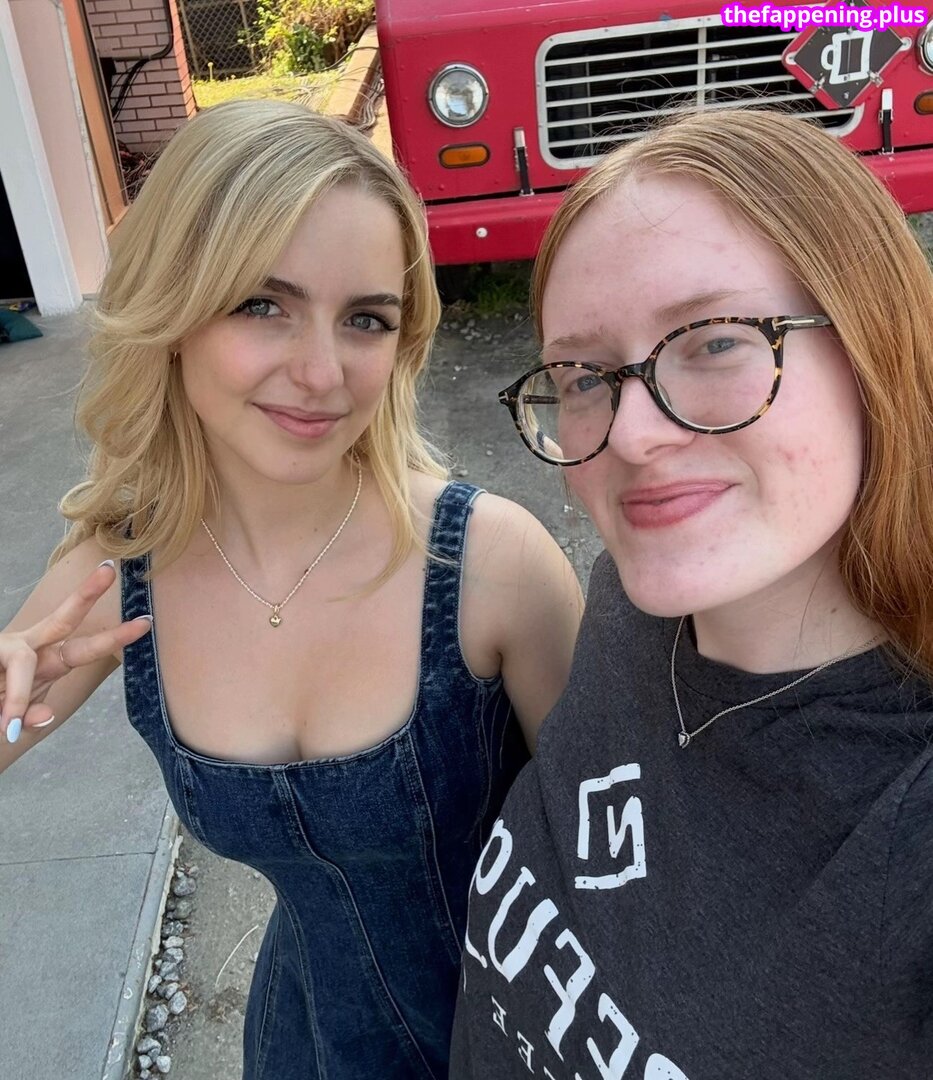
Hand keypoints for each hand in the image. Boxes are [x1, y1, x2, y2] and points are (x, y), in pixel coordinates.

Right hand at [0, 560, 151, 742]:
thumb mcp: (16, 720)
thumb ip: (31, 715)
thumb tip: (46, 715)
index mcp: (49, 661)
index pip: (87, 648)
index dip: (116, 636)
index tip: (146, 622)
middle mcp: (31, 646)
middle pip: (63, 618)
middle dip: (87, 594)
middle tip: (110, 569)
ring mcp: (8, 646)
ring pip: (22, 658)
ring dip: (17, 694)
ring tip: (7, 725)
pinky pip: (4, 671)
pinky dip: (3, 702)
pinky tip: (0, 717)